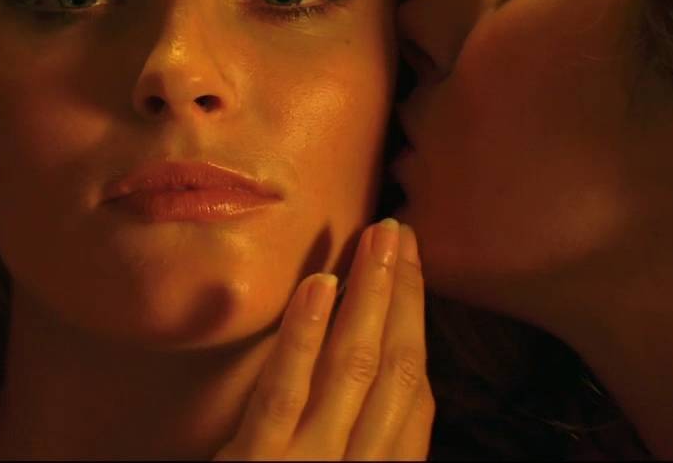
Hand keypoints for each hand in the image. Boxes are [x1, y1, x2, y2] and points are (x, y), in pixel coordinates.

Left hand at [218, 219, 431, 460]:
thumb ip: (351, 427)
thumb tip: (366, 342)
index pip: (414, 395)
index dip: (416, 325)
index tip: (411, 266)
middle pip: (393, 370)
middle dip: (403, 295)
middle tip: (398, 233)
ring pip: (351, 368)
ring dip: (369, 296)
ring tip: (375, 239)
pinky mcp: (257, 462)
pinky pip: (283, 394)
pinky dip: (304, 336)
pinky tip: (318, 285)